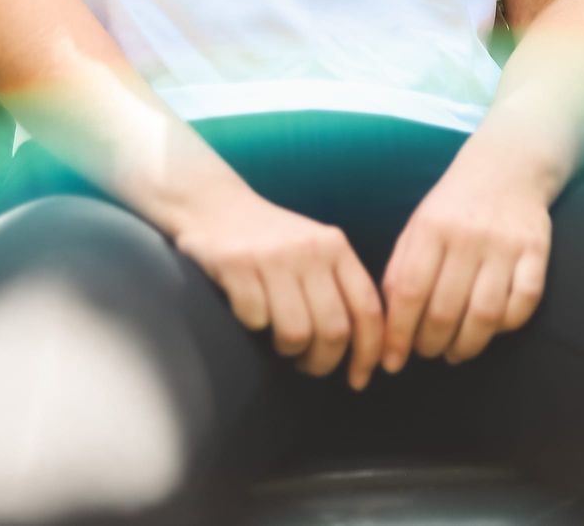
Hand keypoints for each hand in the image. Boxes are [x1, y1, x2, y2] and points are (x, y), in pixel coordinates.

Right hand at [173, 184, 384, 390]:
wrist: (215, 204)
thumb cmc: (270, 240)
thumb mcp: (314, 249)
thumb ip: (339, 284)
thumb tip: (367, 347)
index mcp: (335, 247)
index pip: (367, 309)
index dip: (369, 353)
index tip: (359, 379)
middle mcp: (310, 249)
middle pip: (334, 331)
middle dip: (322, 363)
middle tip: (308, 365)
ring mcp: (273, 256)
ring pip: (297, 334)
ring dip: (287, 350)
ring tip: (279, 341)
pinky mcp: (238, 264)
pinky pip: (256, 321)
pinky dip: (253, 326)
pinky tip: (250, 313)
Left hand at [378, 154, 551, 369]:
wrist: (506, 167)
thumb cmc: (453, 206)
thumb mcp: (418, 227)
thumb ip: (400, 271)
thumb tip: (388, 327)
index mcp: (431, 227)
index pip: (410, 292)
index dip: (399, 334)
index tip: (392, 362)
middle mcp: (467, 235)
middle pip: (446, 310)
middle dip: (431, 345)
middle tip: (427, 352)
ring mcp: (504, 244)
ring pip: (486, 315)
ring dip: (467, 346)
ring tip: (455, 352)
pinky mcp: (536, 251)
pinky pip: (523, 304)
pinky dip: (506, 327)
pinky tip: (490, 329)